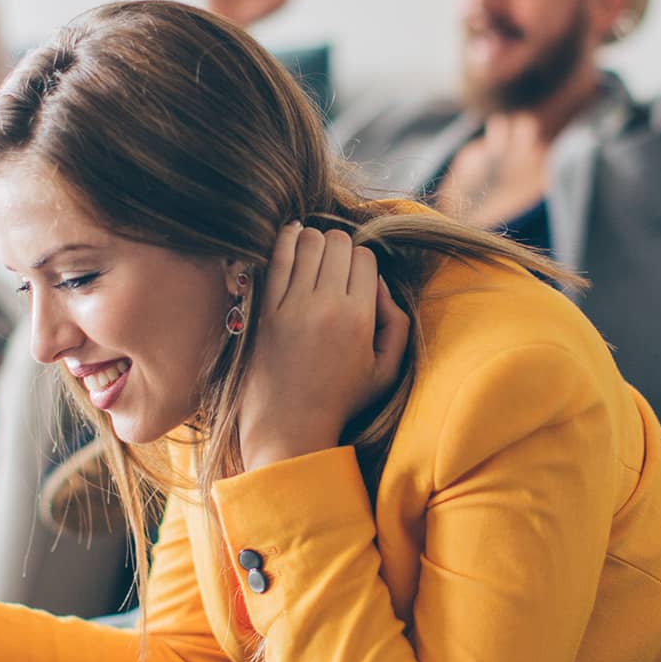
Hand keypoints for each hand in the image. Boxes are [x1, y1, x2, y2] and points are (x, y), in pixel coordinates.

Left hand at [239, 225, 411, 469]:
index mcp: (359, 318)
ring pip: (308, 242)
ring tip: (315, 253)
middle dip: (341, 246)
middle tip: (335, 263)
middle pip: (338, 242)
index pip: (365, 258)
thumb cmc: (341, 400)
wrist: (290, 426)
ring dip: (315, 241)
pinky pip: (277, 257)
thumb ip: (396, 322)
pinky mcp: (264, 309)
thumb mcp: (386, 370)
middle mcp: (326, 305)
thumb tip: (379, 283)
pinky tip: (292, 235)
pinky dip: (286, 239)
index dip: (363, 262)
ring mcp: (292, 305)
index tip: (355, 277)